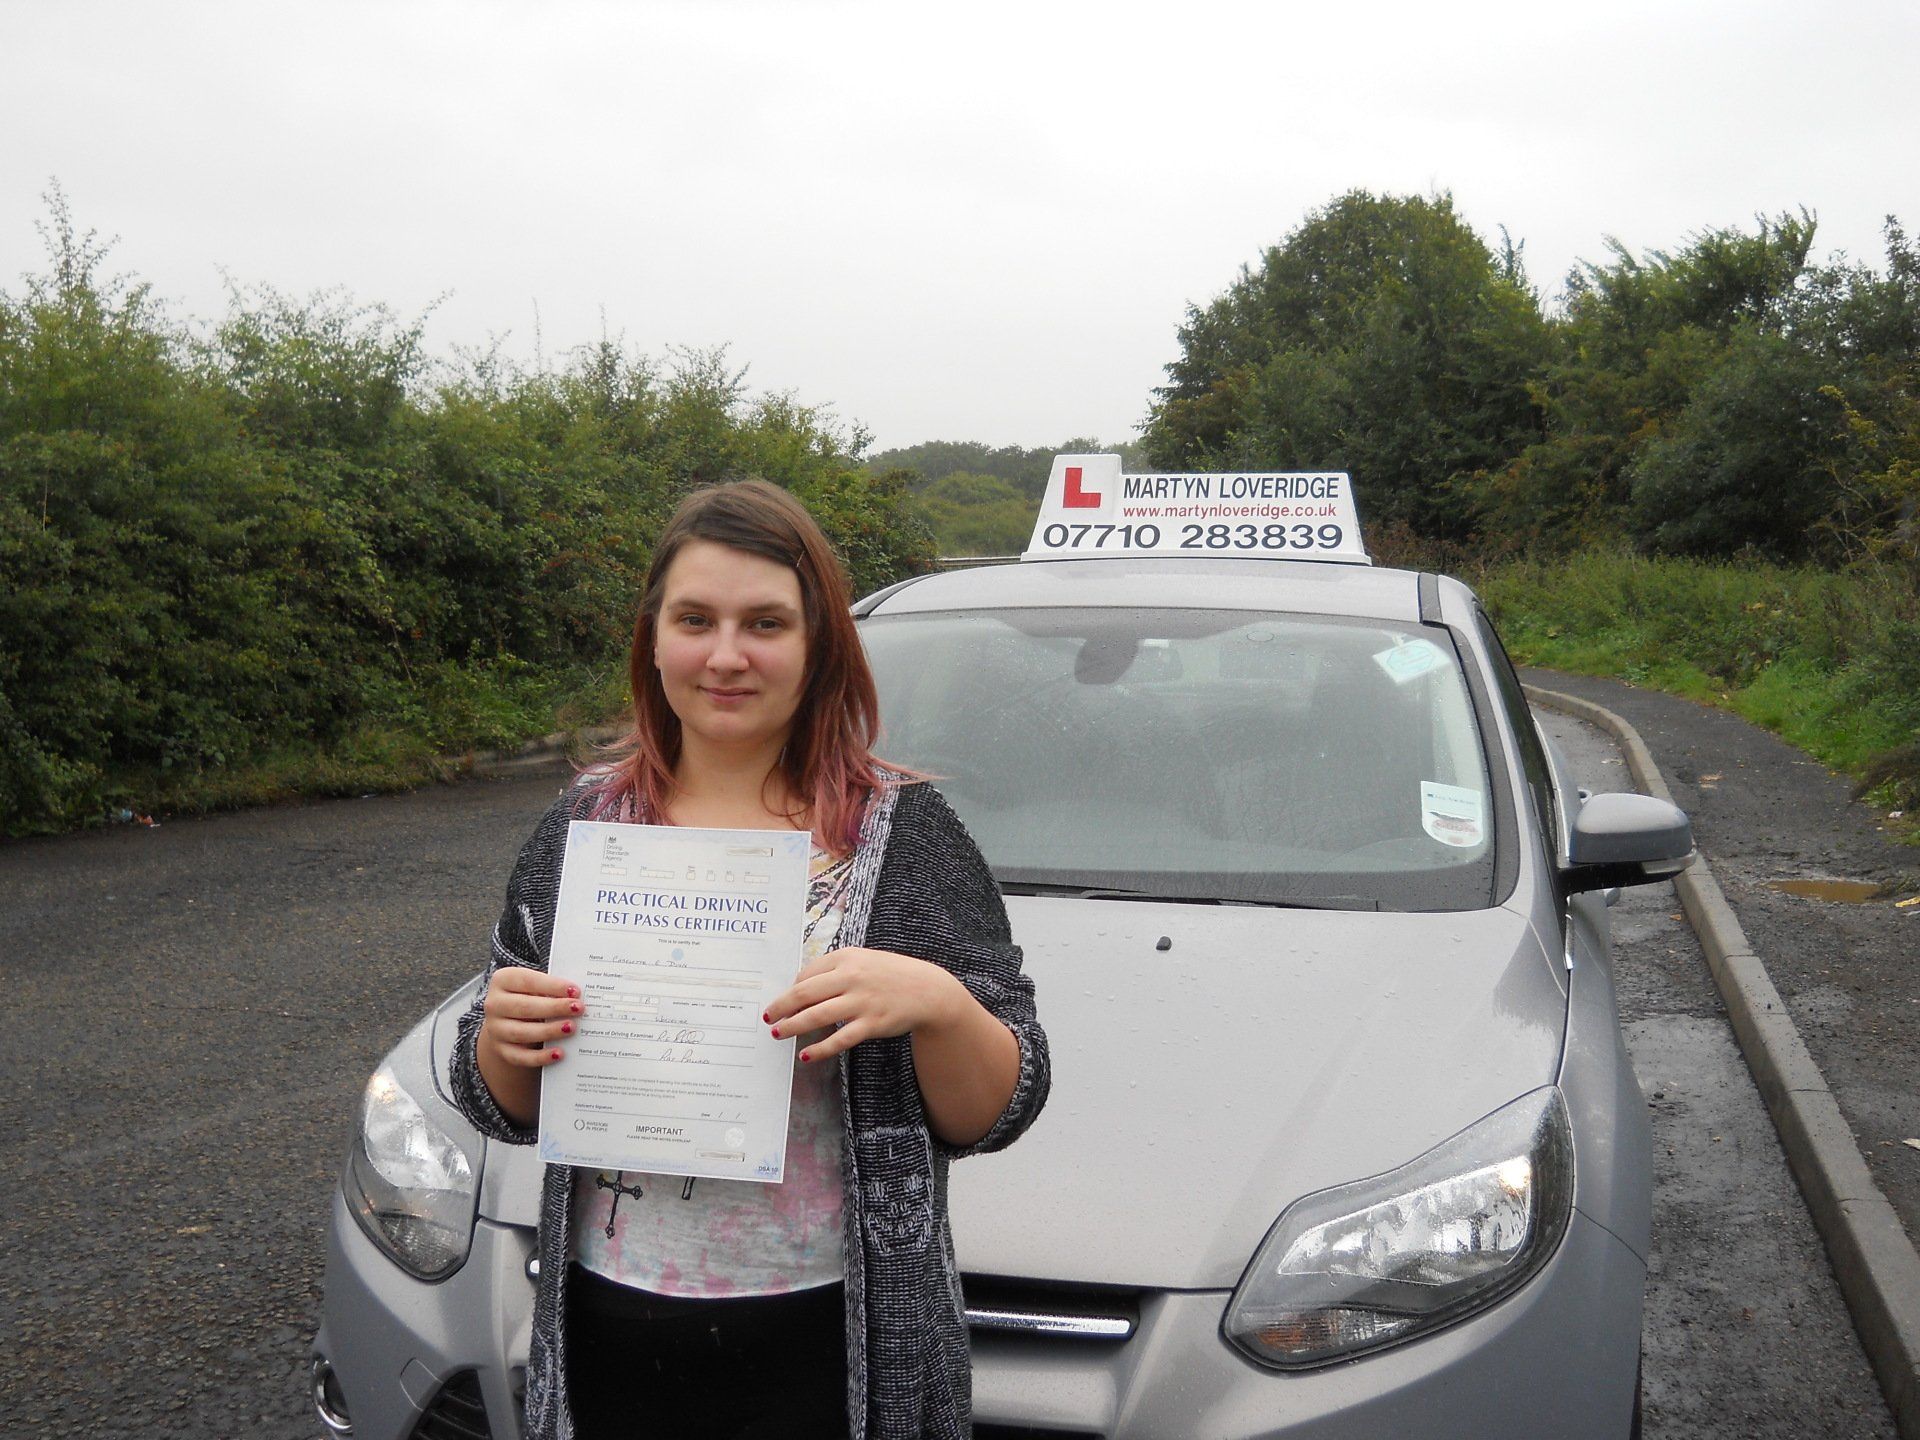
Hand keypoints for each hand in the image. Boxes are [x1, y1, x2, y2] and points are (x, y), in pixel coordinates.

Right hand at [478, 965, 582, 1070]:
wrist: (509, 1020)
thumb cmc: (531, 996)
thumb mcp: (537, 986)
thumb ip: (552, 988)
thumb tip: (577, 997)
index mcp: (503, 980)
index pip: (528, 981)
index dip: (552, 986)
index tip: (575, 991)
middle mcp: (494, 1004)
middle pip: (525, 1007)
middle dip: (554, 1008)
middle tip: (578, 1009)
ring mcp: (495, 1029)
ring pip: (522, 1033)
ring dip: (549, 1031)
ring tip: (571, 1028)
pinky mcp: (501, 1050)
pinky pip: (520, 1056)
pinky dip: (540, 1057)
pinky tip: (559, 1054)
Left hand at [764, 947, 965, 1063]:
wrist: (928, 990)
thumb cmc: (891, 975)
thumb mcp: (863, 961)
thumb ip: (834, 970)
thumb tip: (800, 987)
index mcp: (847, 957)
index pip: (807, 974)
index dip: (790, 990)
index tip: (780, 1002)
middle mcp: (852, 977)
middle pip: (805, 993)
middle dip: (781, 1007)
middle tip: (767, 1017)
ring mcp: (862, 1001)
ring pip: (817, 1015)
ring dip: (793, 1026)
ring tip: (778, 1033)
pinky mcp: (872, 1024)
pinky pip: (839, 1039)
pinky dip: (820, 1048)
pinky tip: (806, 1054)